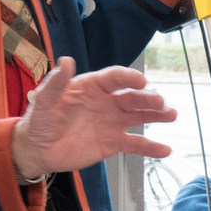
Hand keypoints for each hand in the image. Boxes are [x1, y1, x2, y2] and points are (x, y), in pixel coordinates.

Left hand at [11, 57, 174, 180]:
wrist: (38, 149)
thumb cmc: (40, 120)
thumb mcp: (45, 100)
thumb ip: (56, 82)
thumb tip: (66, 60)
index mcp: (92, 86)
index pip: (114, 78)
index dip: (128, 78)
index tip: (141, 81)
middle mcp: (107, 102)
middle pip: (132, 97)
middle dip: (148, 98)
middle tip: (160, 102)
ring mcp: (112, 122)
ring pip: (139, 116)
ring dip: (156, 115)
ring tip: (171, 115)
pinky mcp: (113, 142)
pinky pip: (135, 144)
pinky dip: (150, 148)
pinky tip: (165, 150)